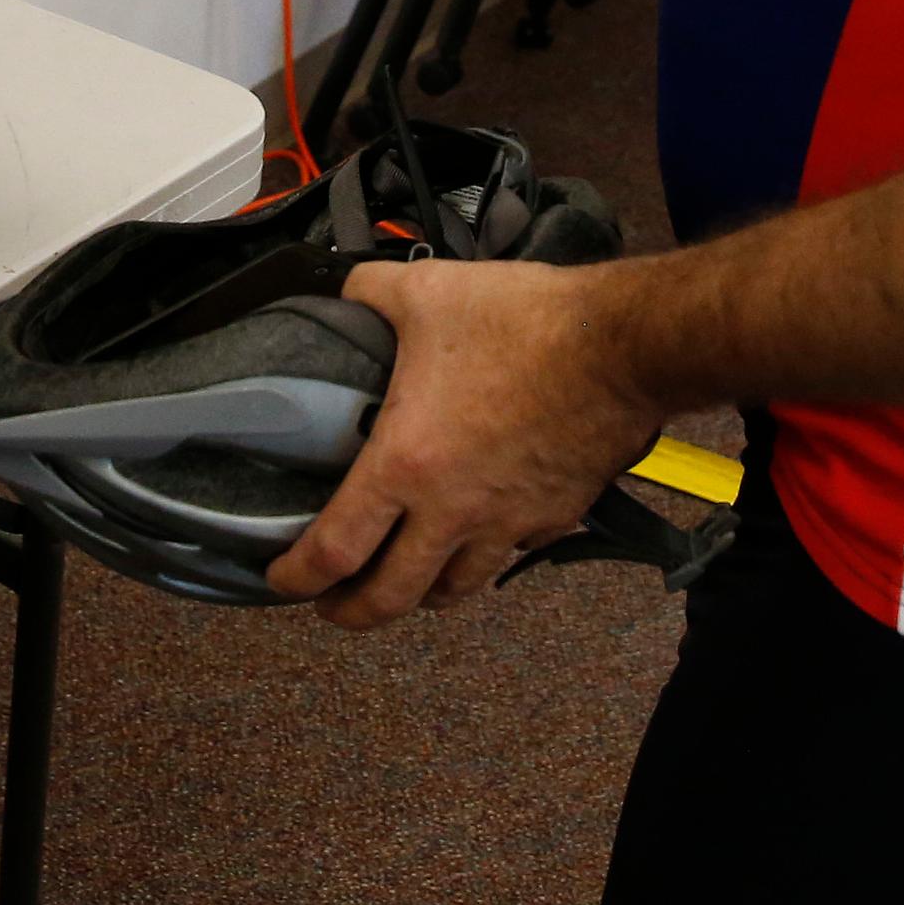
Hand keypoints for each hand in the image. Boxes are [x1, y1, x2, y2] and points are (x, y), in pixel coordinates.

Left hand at [265, 259, 659, 626]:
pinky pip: (509, 554)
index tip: (281, 579)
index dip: (297, 577)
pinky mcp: (553, 517)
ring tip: (405, 577)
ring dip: (420, 591)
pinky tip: (479, 535)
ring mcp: (506, 522)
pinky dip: (484, 555)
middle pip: (390, 599)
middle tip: (334, 605)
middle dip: (353, 613)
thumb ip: (369, 294)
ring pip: (453, 589)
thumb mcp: (427, 291)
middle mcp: (451, 511)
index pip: (334, 551)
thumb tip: (345, 294)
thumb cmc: (526, 323)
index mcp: (405, 466)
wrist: (621, 347)